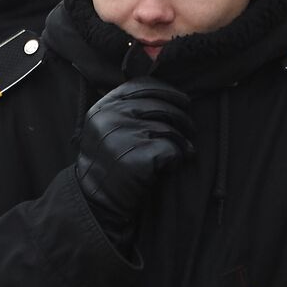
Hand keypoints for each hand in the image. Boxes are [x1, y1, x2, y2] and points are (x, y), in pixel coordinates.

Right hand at [74, 78, 193, 240]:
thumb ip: (126, 108)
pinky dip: (178, 158)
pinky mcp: (138, 157)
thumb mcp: (106, 128)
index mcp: (104, 107)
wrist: (96, 201)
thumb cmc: (108, 164)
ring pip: (170, 129)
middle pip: (161, 106)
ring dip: (182, 141)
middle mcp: (111, 117)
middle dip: (182, 118)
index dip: (168, 91)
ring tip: (183, 152)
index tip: (183, 102)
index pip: (143, 85)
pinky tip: (171, 166)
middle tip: (190, 131)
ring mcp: (123, 136)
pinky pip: (173, 149)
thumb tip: (167, 92)